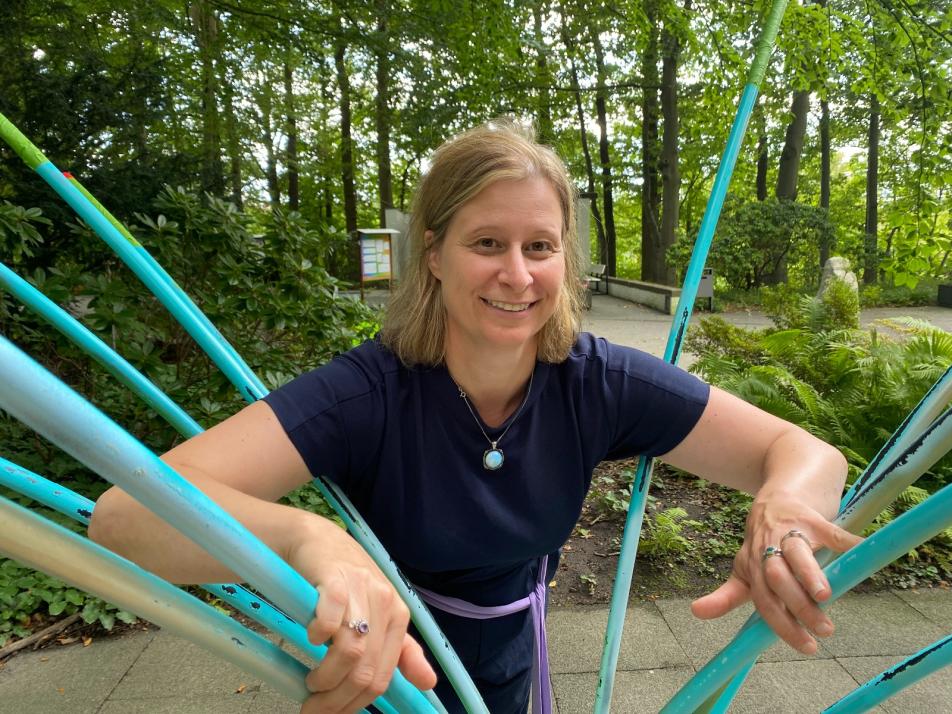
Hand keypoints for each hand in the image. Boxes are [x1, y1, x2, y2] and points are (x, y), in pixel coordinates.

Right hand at [286, 515, 437, 712]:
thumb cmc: (347, 581)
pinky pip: (331, 618)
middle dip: (335, 699)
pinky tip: (311, 637)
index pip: (382, 677)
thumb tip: (429, 683)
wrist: (318, 541)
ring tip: (311, 680)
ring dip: (324, 676)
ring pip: (350, 651)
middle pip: (364, 670)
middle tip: (312, 706)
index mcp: (399, 617)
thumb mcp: (378, 615)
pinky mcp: (336, 578)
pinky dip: (318, 634)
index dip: (354, 705)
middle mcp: (385, 603)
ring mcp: (361, 589)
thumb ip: (402, 651)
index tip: (328, 713)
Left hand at [691, 491, 862, 654]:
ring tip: (825, 596)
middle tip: (824, 629)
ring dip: (808, 575)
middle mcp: (766, 546)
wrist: (785, 485)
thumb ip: (728, 594)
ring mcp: (789, 529)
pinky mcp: (811, 515)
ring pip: (794, 554)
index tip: (807, 647)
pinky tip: (861, 553)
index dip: (781, 624)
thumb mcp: (746, 563)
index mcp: (751, 563)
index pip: (762, 599)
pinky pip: (830, 531)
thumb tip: (695, 613)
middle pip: (775, 578)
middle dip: (796, 605)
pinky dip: (847, 543)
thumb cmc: (767, 534)